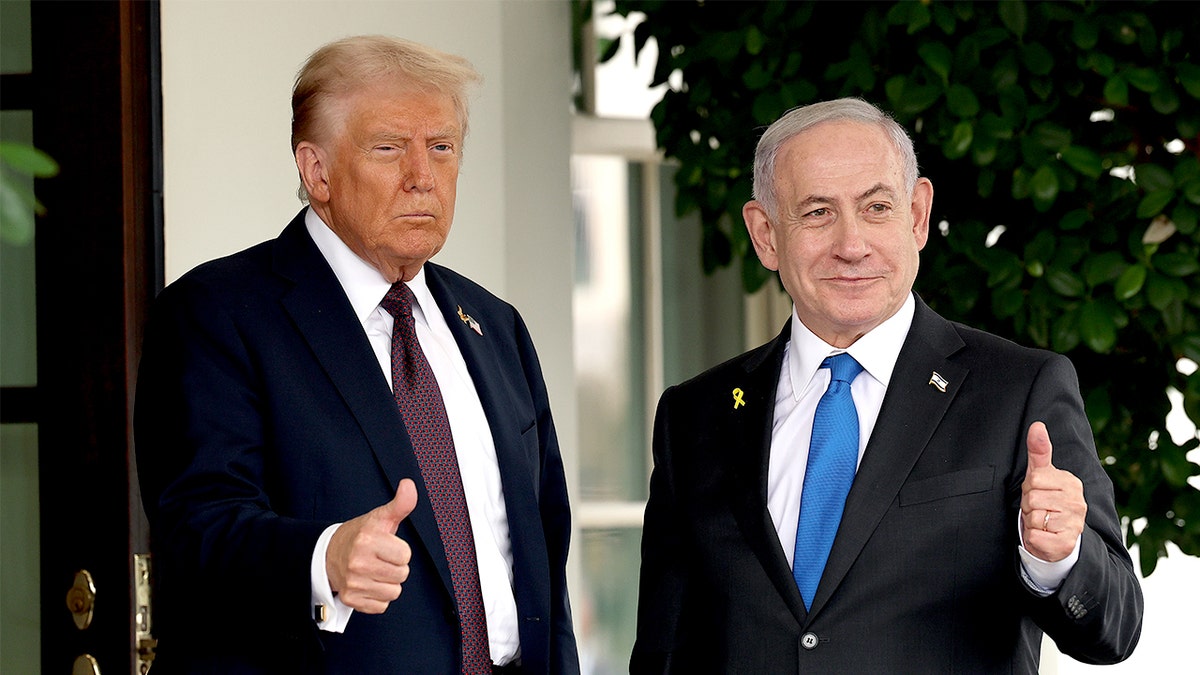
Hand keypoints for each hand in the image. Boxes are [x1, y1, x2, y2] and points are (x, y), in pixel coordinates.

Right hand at [326, 479, 416, 612]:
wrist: (328, 554)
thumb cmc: (360, 535)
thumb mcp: (380, 517)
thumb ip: (400, 504)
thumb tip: (409, 485)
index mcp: (367, 540)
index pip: (405, 555)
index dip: (400, 550)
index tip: (387, 546)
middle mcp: (358, 562)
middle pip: (402, 575)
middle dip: (395, 567)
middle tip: (380, 559)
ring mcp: (353, 582)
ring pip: (393, 592)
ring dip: (388, 583)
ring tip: (374, 571)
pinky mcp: (350, 599)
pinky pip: (381, 606)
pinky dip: (377, 597)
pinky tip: (368, 584)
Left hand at [1020, 422, 1086, 561]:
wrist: (1056, 537)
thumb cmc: (1046, 500)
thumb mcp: (1040, 474)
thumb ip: (1038, 450)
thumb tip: (1037, 425)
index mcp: (1071, 483)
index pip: (1034, 480)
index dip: (1029, 488)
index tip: (1038, 493)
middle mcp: (1077, 502)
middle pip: (1032, 499)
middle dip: (1029, 506)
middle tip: (1039, 510)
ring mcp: (1075, 524)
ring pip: (1033, 518)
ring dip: (1031, 522)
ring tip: (1042, 523)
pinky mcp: (1066, 543)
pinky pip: (1035, 537)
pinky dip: (1034, 538)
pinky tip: (1044, 536)